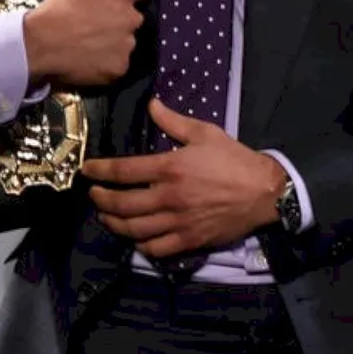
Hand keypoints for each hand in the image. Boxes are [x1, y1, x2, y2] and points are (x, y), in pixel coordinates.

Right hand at [25, 0, 153, 88]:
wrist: (38, 45)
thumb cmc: (58, 9)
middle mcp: (131, 17)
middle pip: (134, 16)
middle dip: (119, 18)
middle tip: (94, 22)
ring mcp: (127, 44)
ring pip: (127, 41)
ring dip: (114, 41)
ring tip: (89, 40)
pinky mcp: (120, 67)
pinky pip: (119, 63)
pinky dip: (108, 62)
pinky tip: (90, 57)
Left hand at [80, 99, 287, 258]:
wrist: (264, 191)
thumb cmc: (234, 160)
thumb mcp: (206, 133)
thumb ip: (174, 121)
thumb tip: (151, 105)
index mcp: (170, 168)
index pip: (123, 171)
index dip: (99, 170)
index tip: (88, 170)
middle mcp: (168, 197)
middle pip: (121, 203)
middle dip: (101, 199)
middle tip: (95, 195)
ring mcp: (178, 221)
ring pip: (133, 229)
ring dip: (114, 223)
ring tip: (107, 216)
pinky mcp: (189, 239)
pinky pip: (156, 248)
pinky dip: (140, 245)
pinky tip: (136, 238)